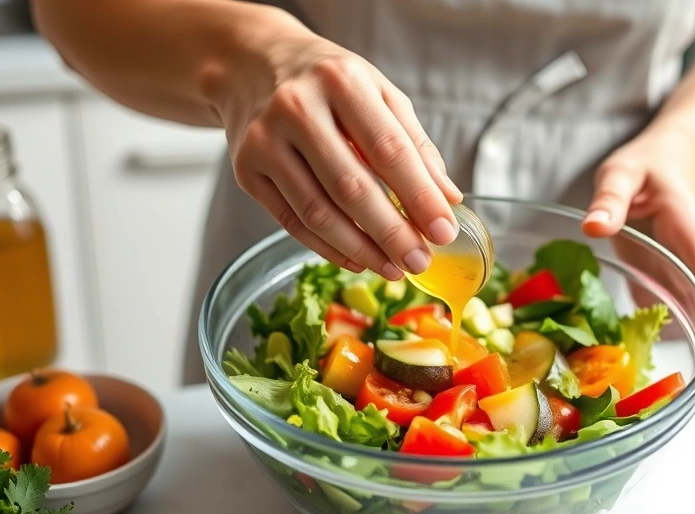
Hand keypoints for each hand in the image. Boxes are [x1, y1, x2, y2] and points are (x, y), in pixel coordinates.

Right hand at [211, 16, 462, 279]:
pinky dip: (327, 247)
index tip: (444, 231)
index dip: (420, 196)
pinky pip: (291, 221)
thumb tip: (448, 198)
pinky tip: (356, 259)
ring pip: (318, 211)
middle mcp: (298, 108)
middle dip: (391, 232)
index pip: (389, 149)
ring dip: (360, 249)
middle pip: (351, 187)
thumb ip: (415, 143)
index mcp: (341, 82)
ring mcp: (265, 141)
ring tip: (393, 268)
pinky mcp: (246, 170)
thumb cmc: (326, 83)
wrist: (251, 65)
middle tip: (420, 261)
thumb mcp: (378, 92)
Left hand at [581, 132, 694, 392]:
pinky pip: (664, 308)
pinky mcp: (664, 274)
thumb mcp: (624, 172)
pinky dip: (656, 333)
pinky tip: (637, 360)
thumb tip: (594, 227)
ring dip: (690, 347)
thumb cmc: (648, 165)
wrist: (668, 158)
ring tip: (673, 390)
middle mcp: (694, 261)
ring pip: (693, 314)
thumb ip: (611, 197)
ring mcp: (681, 270)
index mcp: (693, 239)